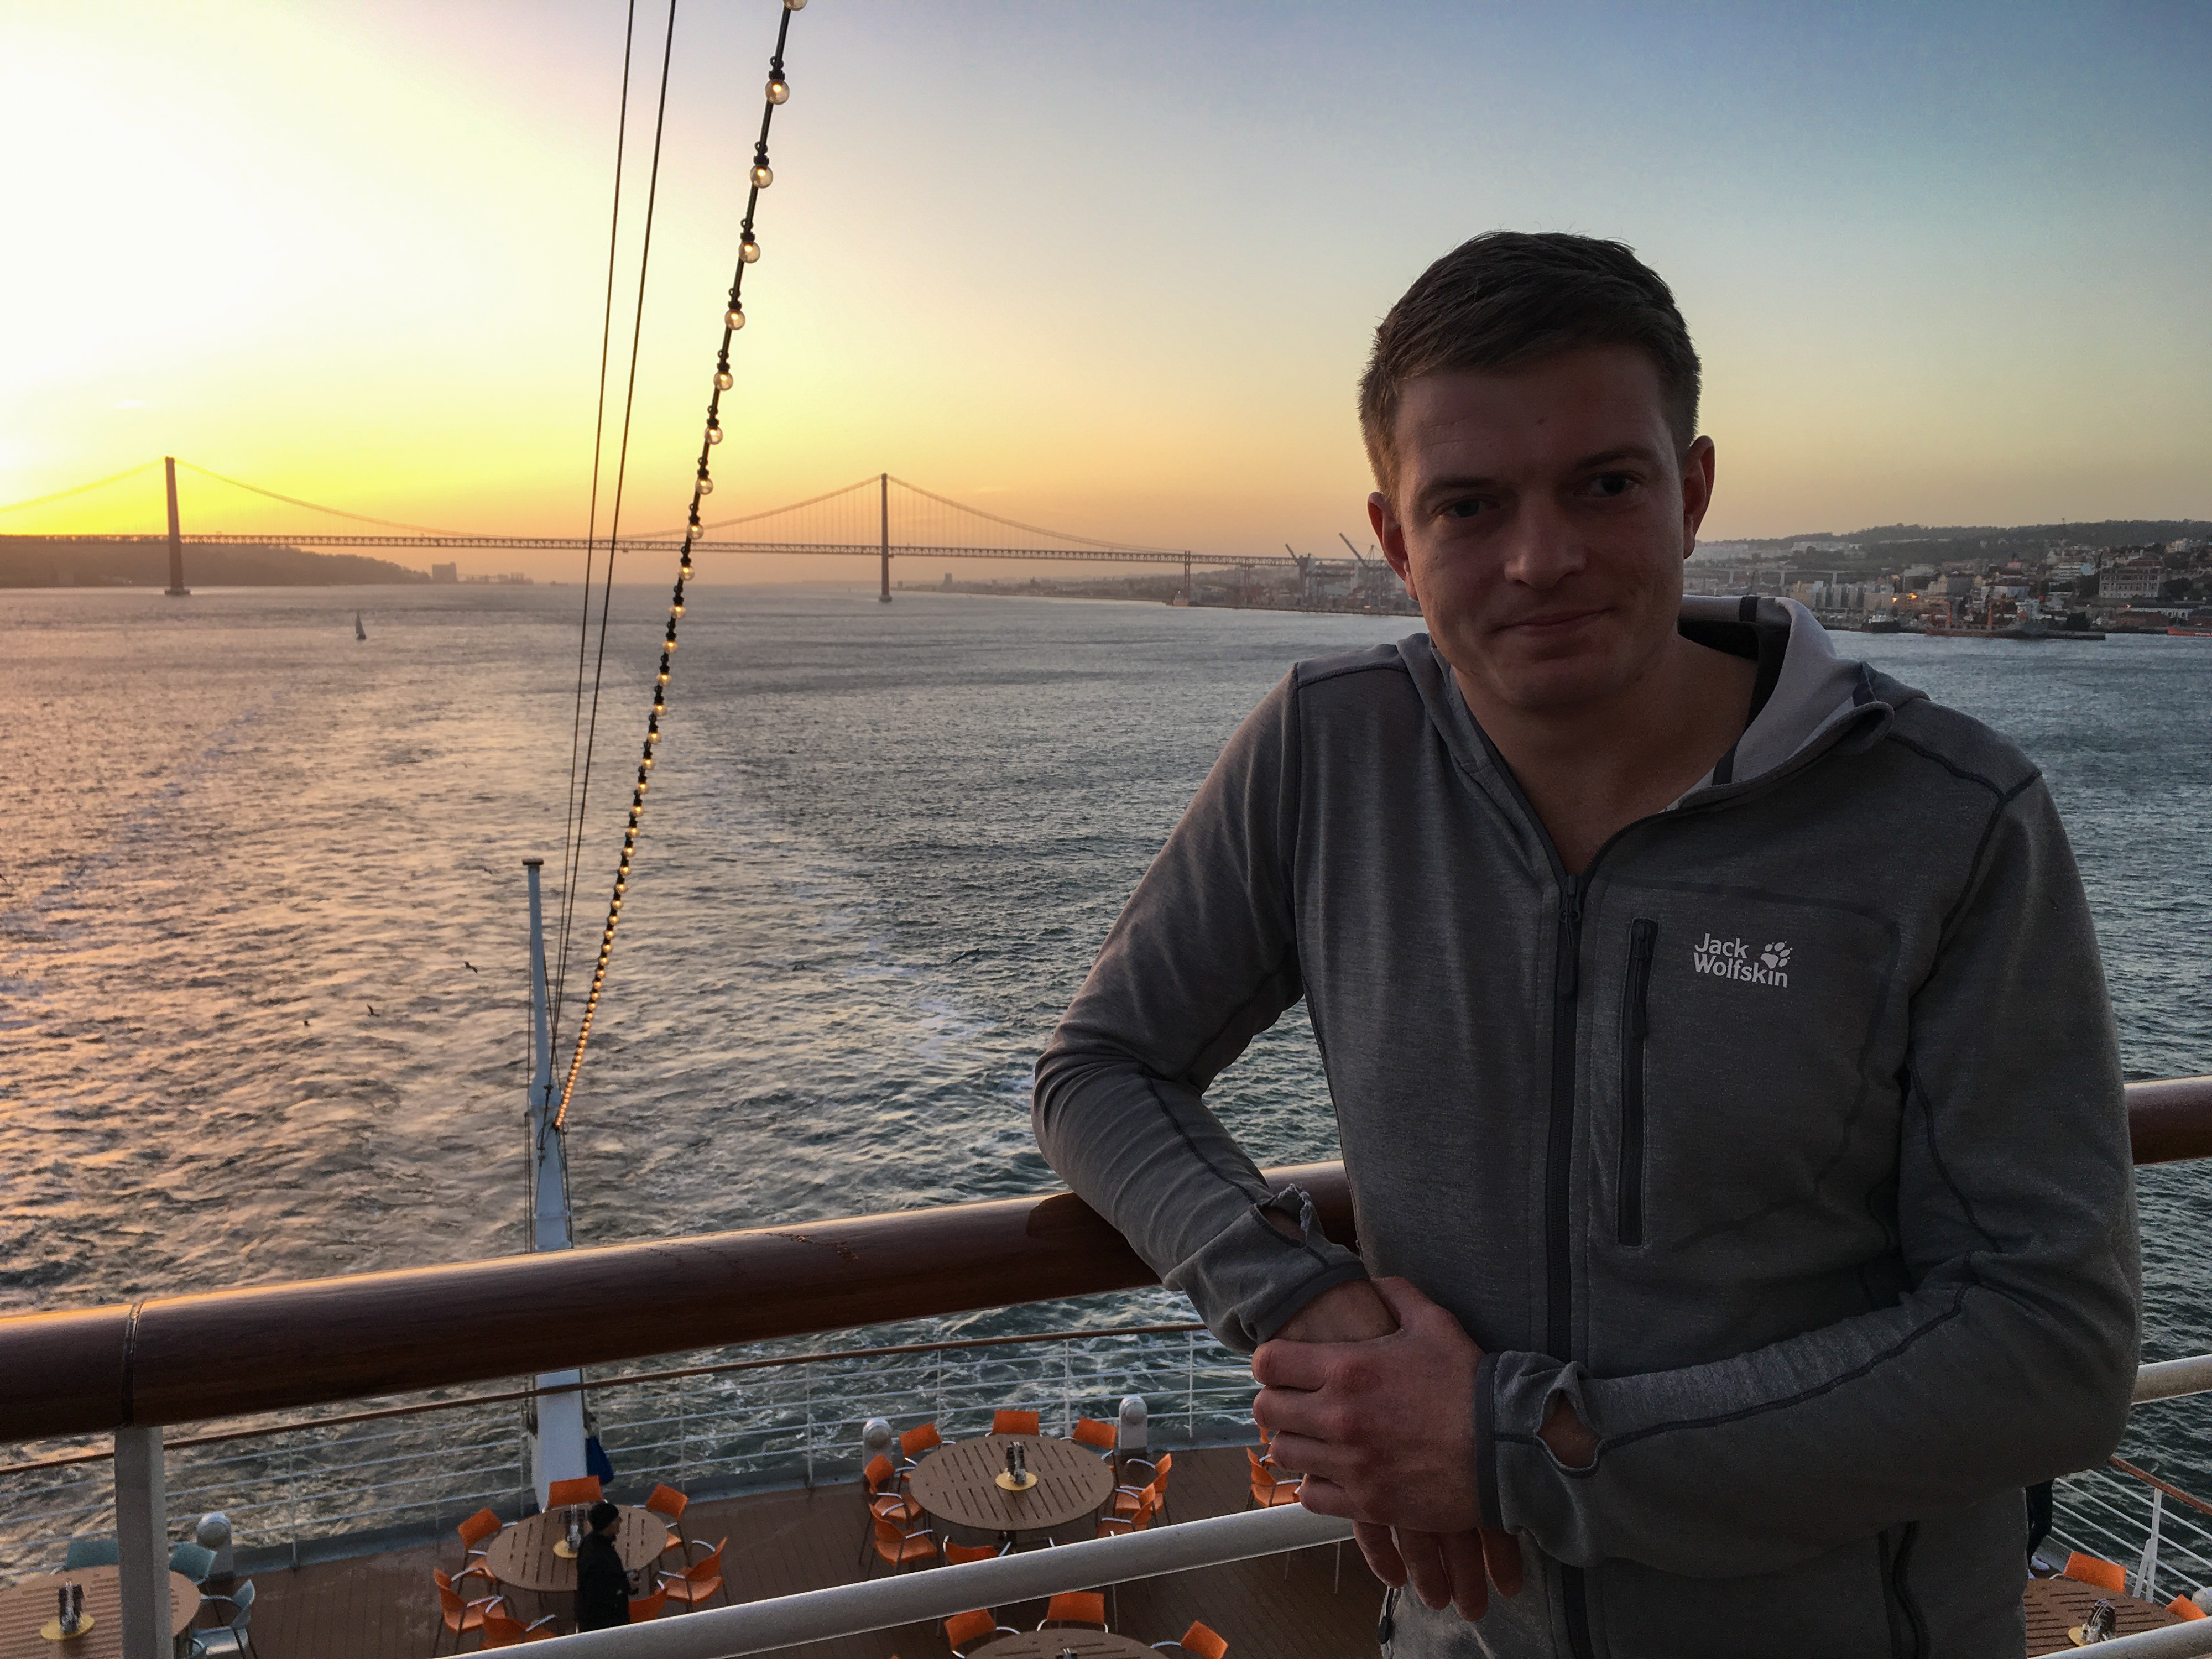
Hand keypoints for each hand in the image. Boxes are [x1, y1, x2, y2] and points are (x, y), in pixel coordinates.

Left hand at [1252, 1276, 1522, 1619]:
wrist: (1507, 1449)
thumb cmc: (1471, 1384)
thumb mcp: (1435, 1324)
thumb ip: (1396, 1295)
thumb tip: (1372, 1282)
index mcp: (1348, 1369)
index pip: (1269, 1363)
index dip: (1270, 1362)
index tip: (1282, 1366)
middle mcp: (1339, 1417)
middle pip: (1267, 1412)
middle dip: (1275, 1403)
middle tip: (1294, 1402)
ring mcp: (1351, 1463)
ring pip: (1285, 1454)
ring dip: (1294, 1442)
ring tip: (1313, 1436)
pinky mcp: (1367, 1502)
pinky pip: (1311, 1496)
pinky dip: (1315, 1483)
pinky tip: (1332, 1470)